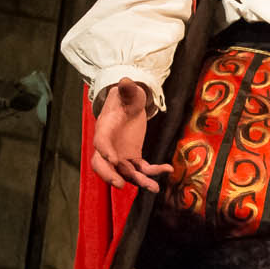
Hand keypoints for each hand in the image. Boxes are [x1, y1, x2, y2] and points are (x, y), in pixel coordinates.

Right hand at [89, 78, 173, 192]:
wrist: (129, 106)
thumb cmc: (126, 98)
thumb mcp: (129, 92)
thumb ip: (128, 89)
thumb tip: (125, 80)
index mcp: (105, 128)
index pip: (101, 142)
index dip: (105, 150)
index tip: (113, 159)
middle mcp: (109, 145)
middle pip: (103, 165)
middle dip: (110, 176)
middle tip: (120, 185)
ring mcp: (121, 154)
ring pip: (125, 172)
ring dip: (139, 181)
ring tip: (154, 188)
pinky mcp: (133, 157)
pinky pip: (142, 168)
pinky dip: (154, 171)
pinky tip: (168, 168)